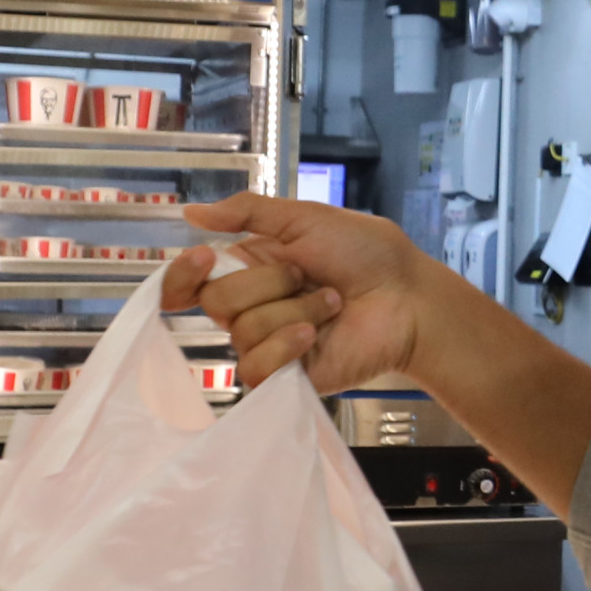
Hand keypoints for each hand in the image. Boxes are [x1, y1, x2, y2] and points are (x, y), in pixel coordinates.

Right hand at [171, 194, 434, 392]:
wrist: (407, 295)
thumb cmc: (365, 253)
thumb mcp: (305, 218)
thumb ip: (247, 213)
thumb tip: (190, 213)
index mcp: (249, 269)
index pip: (188, 284)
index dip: (183, 275)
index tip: (204, 256)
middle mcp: (252, 308)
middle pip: (216, 302)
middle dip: (266, 282)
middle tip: (306, 275)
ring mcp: (269, 344)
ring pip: (242, 331)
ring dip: (293, 309)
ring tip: (331, 303)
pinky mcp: (287, 378)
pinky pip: (256, 368)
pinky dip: (285, 344)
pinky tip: (314, 334)